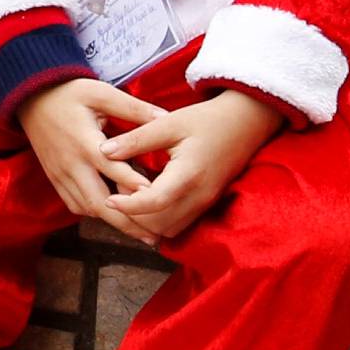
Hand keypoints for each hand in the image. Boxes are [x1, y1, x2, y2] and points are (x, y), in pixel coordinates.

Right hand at [17, 77, 162, 239]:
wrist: (30, 95)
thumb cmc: (69, 92)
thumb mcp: (101, 92)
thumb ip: (133, 108)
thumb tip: (167, 117)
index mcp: (85, 142)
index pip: (113, 170)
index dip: (136, 187)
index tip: (159, 200)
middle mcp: (72, 163)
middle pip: (100, 201)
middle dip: (127, 222)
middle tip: (154, 237)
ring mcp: (60, 173)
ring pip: (87, 207)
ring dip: (113, 222)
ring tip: (139, 234)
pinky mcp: (54, 177)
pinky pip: (74, 204)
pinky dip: (94, 213)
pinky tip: (112, 217)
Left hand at [98, 88, 283, 244]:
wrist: (245, 123)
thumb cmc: (205, 119)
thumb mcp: (167, 123)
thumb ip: (136, 139)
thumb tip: (104, 152)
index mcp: (188, 174)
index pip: (154, 202)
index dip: (128, 205)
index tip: (108, 198)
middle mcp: (199, 196)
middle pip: (159, 225)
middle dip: (133, 215)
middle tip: (119, 190)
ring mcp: (205, 203)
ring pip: (168, 230)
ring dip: (145, 220)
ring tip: (131, 192)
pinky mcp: (206, 205)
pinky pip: (178, 224)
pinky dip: (158, 219)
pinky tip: (147, 196)